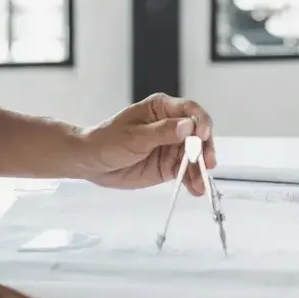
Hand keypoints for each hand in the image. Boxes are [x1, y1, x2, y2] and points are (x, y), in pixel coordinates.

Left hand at [80, 93, 215, 194]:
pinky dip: (192, 180)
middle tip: (206, 163)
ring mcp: (172, 147)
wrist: (91, 163)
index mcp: (162, 109)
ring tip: (200, 183)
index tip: (203, 135)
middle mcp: (171, 126)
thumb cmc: (107, 140)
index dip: (201, 122)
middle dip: (204, 149)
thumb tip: (187, 126)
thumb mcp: (134, 136)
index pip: (190, 111)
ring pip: (195, 156)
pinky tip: (195, 188)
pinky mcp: (169, 165)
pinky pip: (186, 172)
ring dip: (200, 169)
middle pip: (198, 135)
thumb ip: (162, 132)